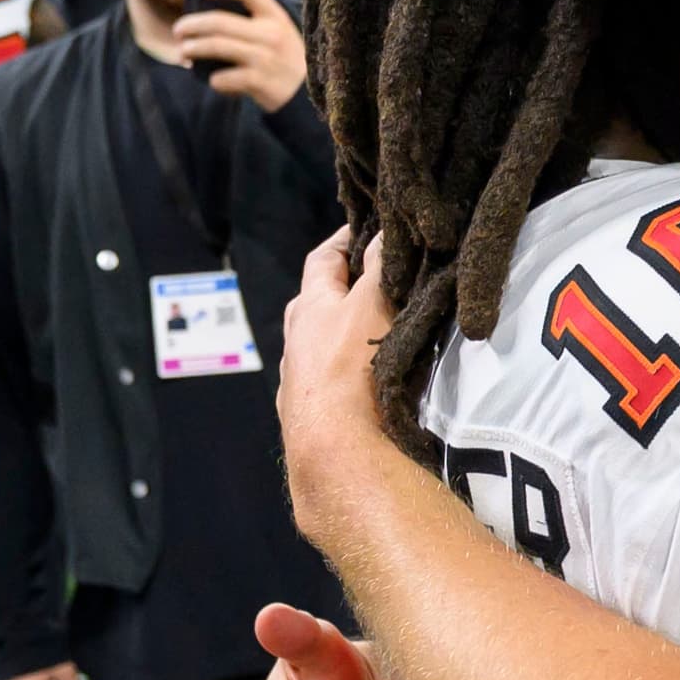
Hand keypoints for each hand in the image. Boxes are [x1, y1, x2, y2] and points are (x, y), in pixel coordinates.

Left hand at [172, 0, 306, 112]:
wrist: (308, 97)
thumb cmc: (285, 61)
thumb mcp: (280, 33)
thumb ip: (254, 23)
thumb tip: (208, 18)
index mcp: (276, 17)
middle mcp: (271, 34)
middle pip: (220, 21)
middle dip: (192, 24)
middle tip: (178, 29)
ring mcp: (265, 58)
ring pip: (216, 46)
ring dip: (193, 48)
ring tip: (183, 51)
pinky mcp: (259, 82)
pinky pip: (223, 77)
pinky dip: (213, 80)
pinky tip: (213, 80)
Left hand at [279, 229, 401, 552]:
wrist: (335, 451)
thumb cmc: (352, 368)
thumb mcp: (372, 304)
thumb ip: (379, 267)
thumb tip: (383, 231)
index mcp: (309, 308)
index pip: (322, 259)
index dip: (344, 240)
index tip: (366, 228)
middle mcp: (296, 342)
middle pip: (314, 303)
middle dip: (341, 290)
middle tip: (373, 282)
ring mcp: (299, 383)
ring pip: (318, 348)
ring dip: (341, 338)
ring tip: (375, 335)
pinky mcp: (310, 420)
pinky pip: (327, 387)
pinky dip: (343, 377)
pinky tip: (362, 385)